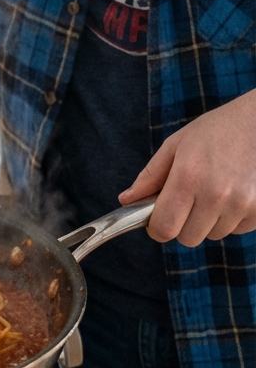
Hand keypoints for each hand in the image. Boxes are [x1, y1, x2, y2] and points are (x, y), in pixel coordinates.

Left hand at [119, 90, 255, 246]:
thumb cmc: (218, 130)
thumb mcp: (177, 144)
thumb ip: (151, 175)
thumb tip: (126, 200)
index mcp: (188, 177)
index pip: (165, 228)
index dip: (156, 228)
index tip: (157, 219)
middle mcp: (215, 195)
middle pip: (187, 238)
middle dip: (181, 224)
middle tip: (186, 200)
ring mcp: (241, 205)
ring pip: (212, 235)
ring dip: (207, 221)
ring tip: (213, 190)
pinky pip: (236, 231)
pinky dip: (230, 219)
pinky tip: (232, 193)